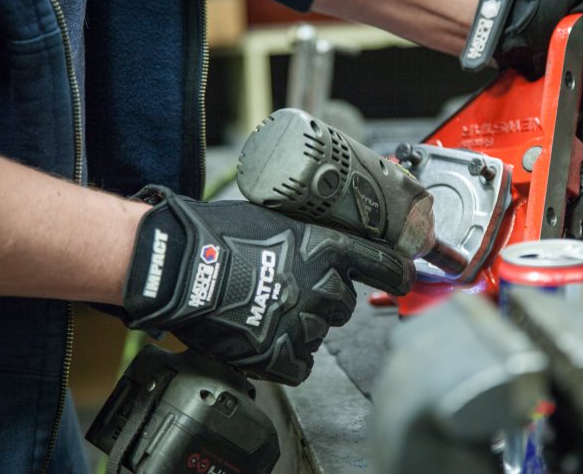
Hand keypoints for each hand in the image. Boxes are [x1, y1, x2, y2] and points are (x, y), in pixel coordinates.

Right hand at [122, 185, 414, 384]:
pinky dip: (290, 357)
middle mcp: (320, 286)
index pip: (383, 264)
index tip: (403, 278)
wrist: (179, 265)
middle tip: (295, 289)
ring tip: (269, 309)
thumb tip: (333, 240)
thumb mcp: (276, 217)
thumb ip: (312, 233)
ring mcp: (300, 323)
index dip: (398, 274)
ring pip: (321, 333)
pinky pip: (301, 365)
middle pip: (345, 303)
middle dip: (328, 298)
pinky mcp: (276, 353)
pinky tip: (270, 339)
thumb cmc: (219, 233)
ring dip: (303, 324)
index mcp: (324, 247)